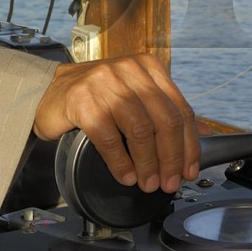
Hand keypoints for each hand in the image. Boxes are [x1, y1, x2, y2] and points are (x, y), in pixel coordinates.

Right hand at [33, 53, 199, 193]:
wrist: (48, 92)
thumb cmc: (96, 97)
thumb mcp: (134, 95)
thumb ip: (164, 111)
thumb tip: (202, 136)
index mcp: (148, 67)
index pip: (180, 109)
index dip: (189, 145)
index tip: (189, 170)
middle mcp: (129, 70)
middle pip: (164, 120)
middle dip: (171, 158)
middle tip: (169, 182)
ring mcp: (105, 83)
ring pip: (140, 130)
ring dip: (148, 163)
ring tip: (148, 183)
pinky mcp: (82, 100)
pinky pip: (109, 138)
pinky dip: (121, 162)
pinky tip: (126, 175)